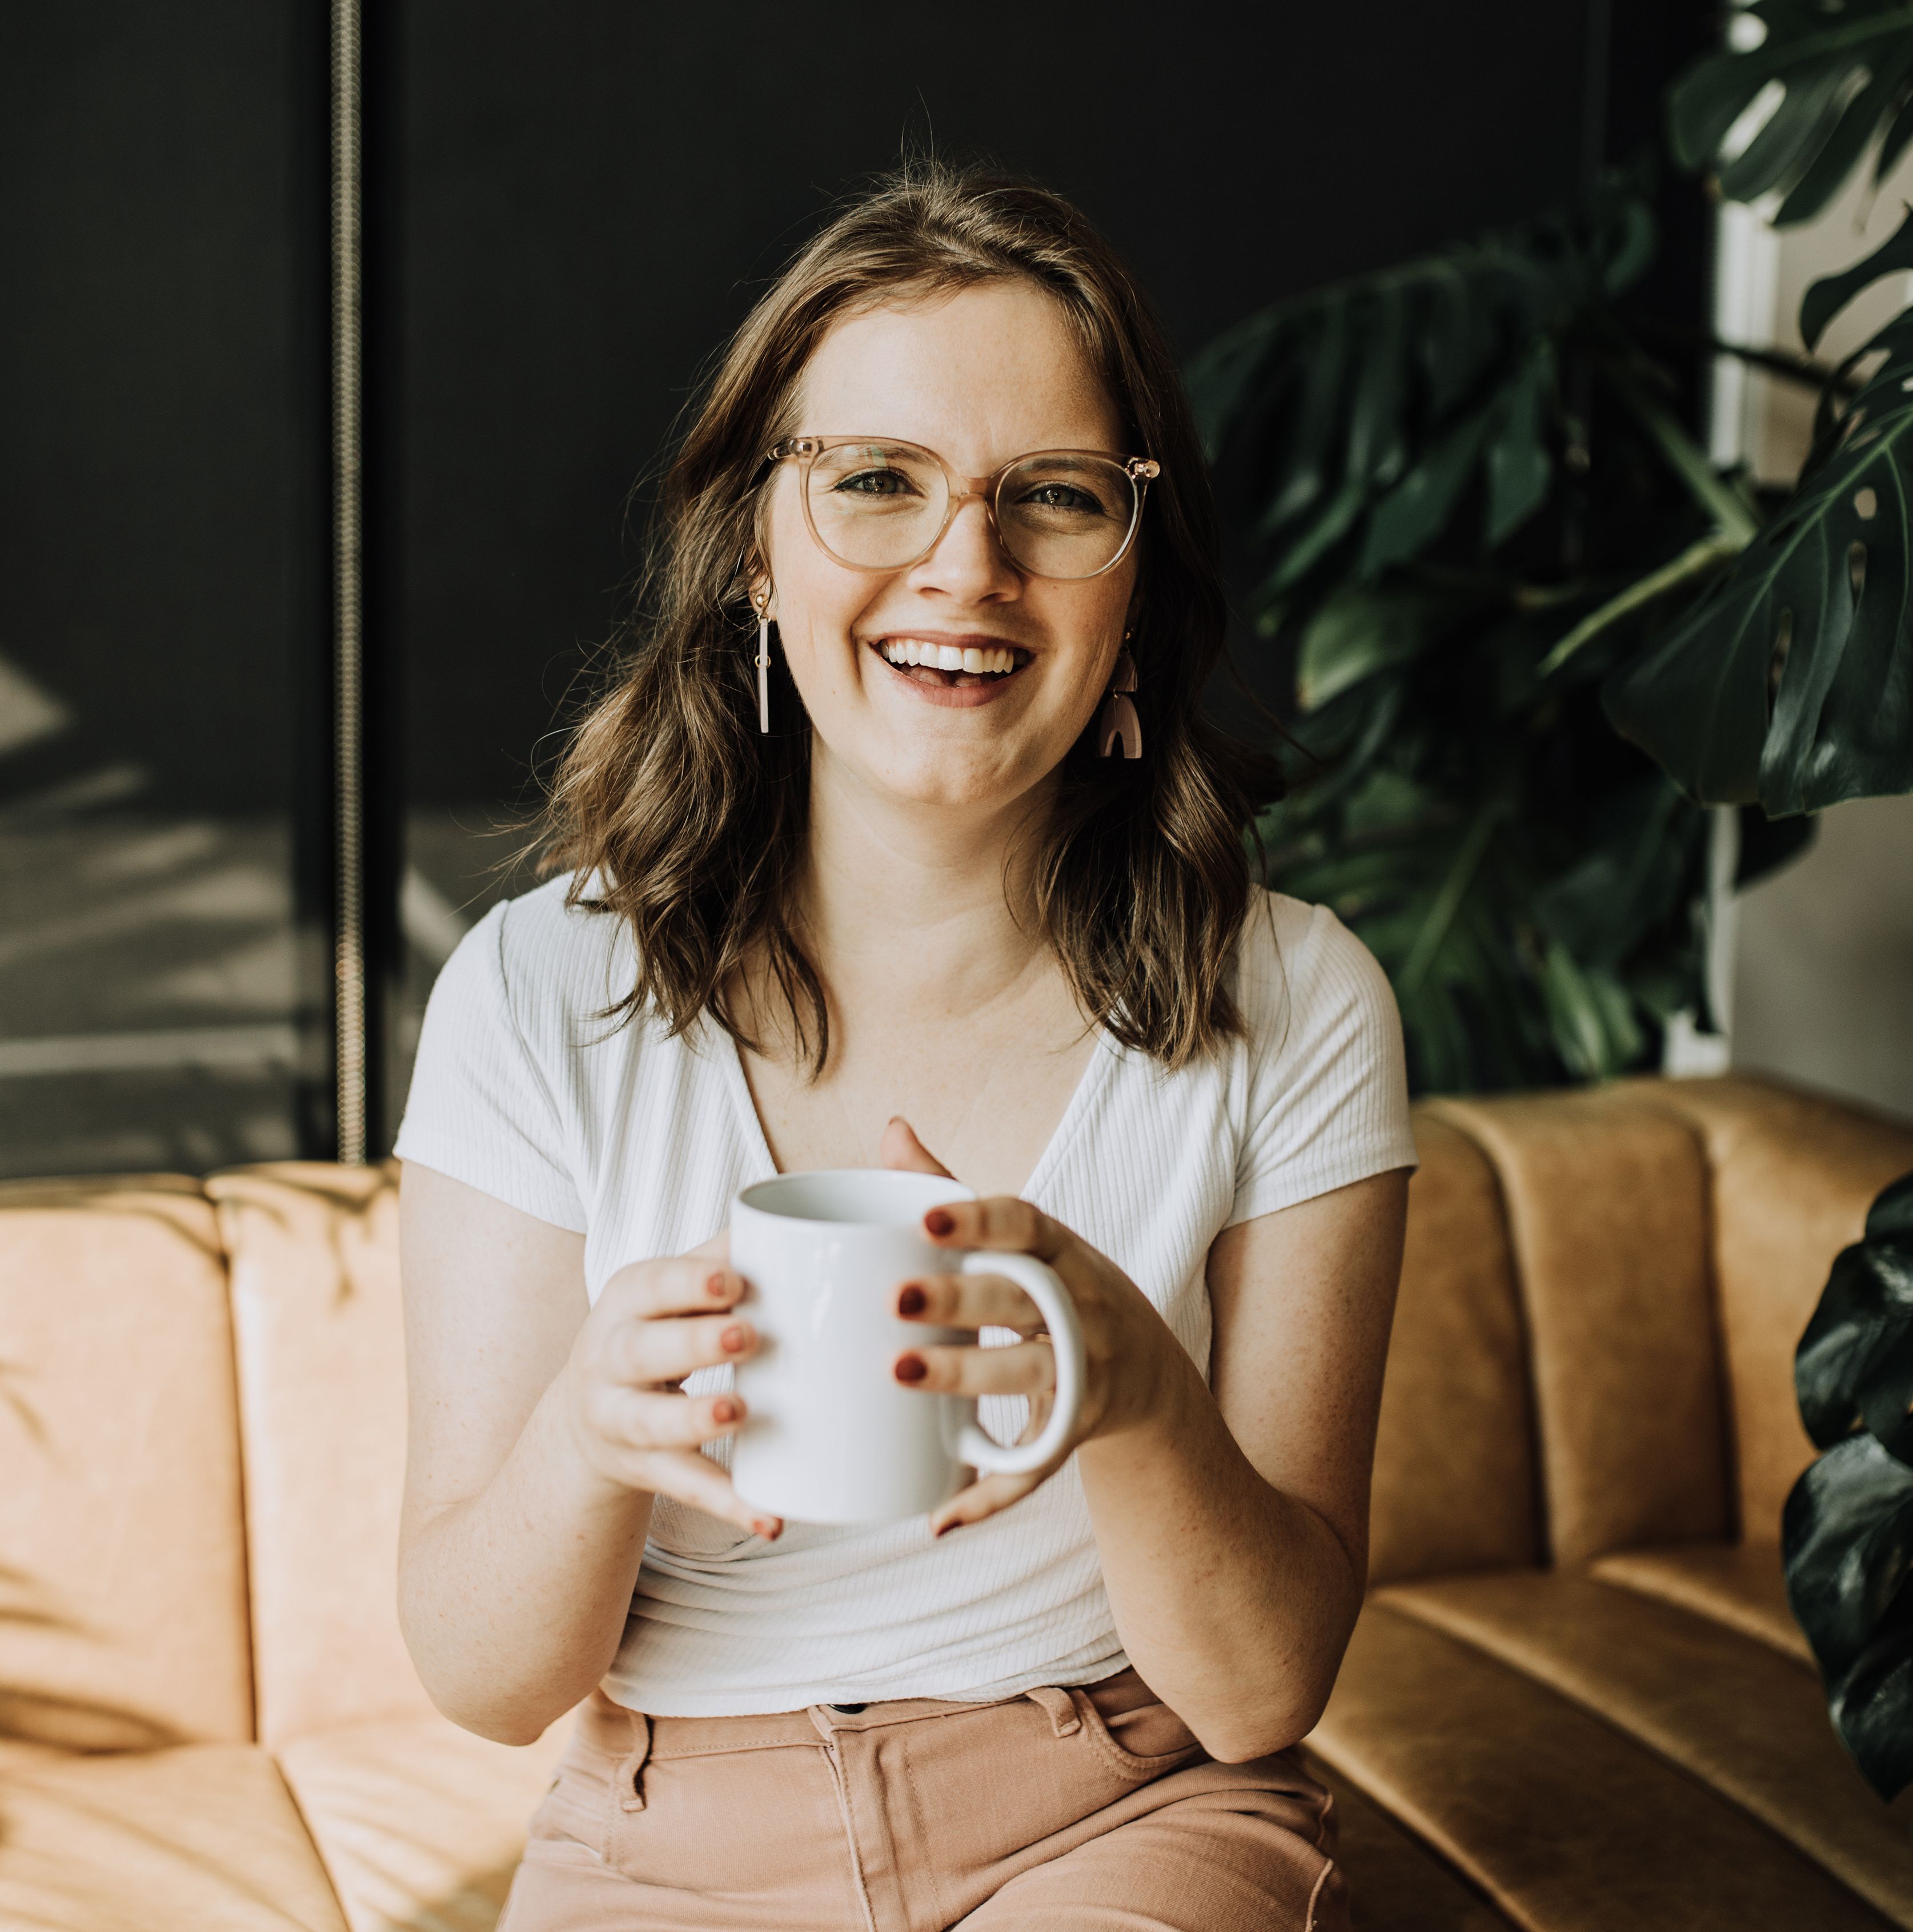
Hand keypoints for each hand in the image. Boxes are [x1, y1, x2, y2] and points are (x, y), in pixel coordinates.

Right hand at [562, 1235, 782, 1540]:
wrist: (587, 1412)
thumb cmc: (655, 1329)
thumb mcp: (668, 1289)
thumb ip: (720, 1256)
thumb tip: (788, 1220)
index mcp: (625, 1301)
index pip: (650, 1285)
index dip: (688, 1282)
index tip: (732, 1280)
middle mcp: (609, 1359)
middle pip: (642, 1351)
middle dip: (694, 1344)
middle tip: (749, 1335)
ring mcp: (620, 1420)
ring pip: (652, 1424)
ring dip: (695, 1420)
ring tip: (739, 1412)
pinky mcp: (643, 1470)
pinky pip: (685, 1488)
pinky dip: (730, 1503)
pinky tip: (772, 1517)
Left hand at [879, 1117, 1178, 1534]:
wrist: (1143, 1372)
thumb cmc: (1057, 1288)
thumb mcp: (1023, 1240)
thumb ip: (953, 1189)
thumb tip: (891, 1129)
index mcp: (1062, 1253)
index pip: (1027, 1224)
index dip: (979, 1221)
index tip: (925, 1220)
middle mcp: (1082, 1309)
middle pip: (1024, 1300)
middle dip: (961, 1300)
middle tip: (895, 1300)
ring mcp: (1085, 1372)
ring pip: (1030, 1376)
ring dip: (968, 1377)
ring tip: (899, 1374)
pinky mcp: (1075, 1429)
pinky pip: (1035, 1466)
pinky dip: (989, 1495)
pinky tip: (939, 1513)